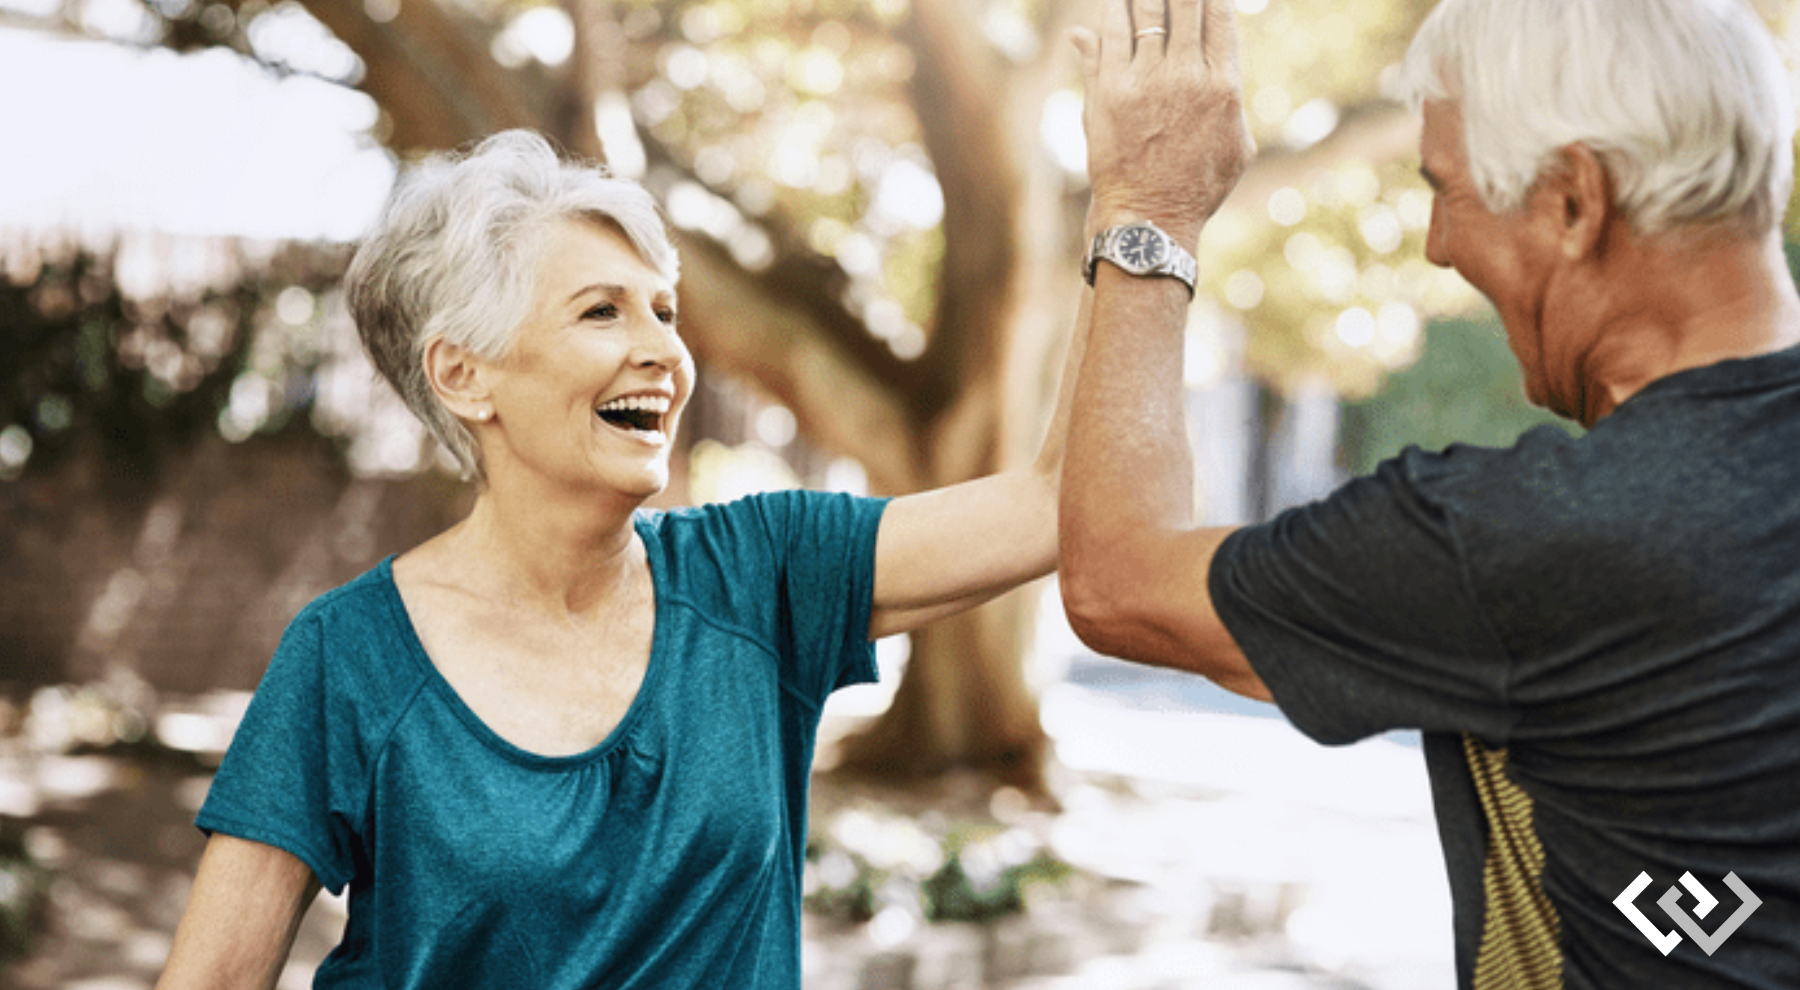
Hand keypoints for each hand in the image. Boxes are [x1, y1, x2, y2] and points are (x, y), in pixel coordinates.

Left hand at [1071, 0, 1255, 247]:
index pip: (1219, 18)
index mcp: (1223, 87)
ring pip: (1147, 13)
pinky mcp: (1112, 91)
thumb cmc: (1197, 188)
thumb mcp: (1235, 147)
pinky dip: (1112, 9)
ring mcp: (1148, 81)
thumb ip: (1232, 101)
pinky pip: (1112, 34)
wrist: (1151, 218)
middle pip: (1185, 6)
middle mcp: (1188, 76)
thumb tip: (1225, 68)